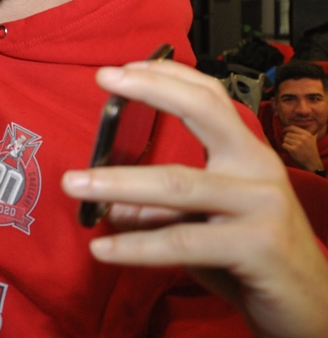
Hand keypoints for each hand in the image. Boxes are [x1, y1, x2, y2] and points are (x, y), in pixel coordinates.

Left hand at [61, 59, 327, 337]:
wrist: (310, 308)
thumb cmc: (253, 258)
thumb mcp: (202, 226)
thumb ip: (159, 210)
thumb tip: (109, 202)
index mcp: (247, 155)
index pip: (210, 98)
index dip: (166, 77)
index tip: (117, 69)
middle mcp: (257, 171)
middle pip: (203, 114)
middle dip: (150, 90)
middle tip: (102, 78)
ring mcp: (260, 206)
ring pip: (177, 184)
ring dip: (117, 182)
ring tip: (72, 183)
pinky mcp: (256, 247)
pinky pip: (181, 242)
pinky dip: (135, 246)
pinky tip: (102, 249)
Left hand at [280, 127, 324, 172]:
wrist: (312, 162)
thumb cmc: (310, 151)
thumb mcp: (312, 140)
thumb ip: (305, 133)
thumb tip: (296, 127)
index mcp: (307, 134)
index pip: (293, 127)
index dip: (286, 129)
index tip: (283, 131)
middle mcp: (303, 138)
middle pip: (288, 134)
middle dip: (287, 138)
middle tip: (290, 143)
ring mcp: (298, 144)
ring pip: (285, 139)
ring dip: (286, 143)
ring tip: (291, 147)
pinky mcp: (293, 150)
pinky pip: (284, 145)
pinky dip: (285, 147)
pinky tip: (290, 150)